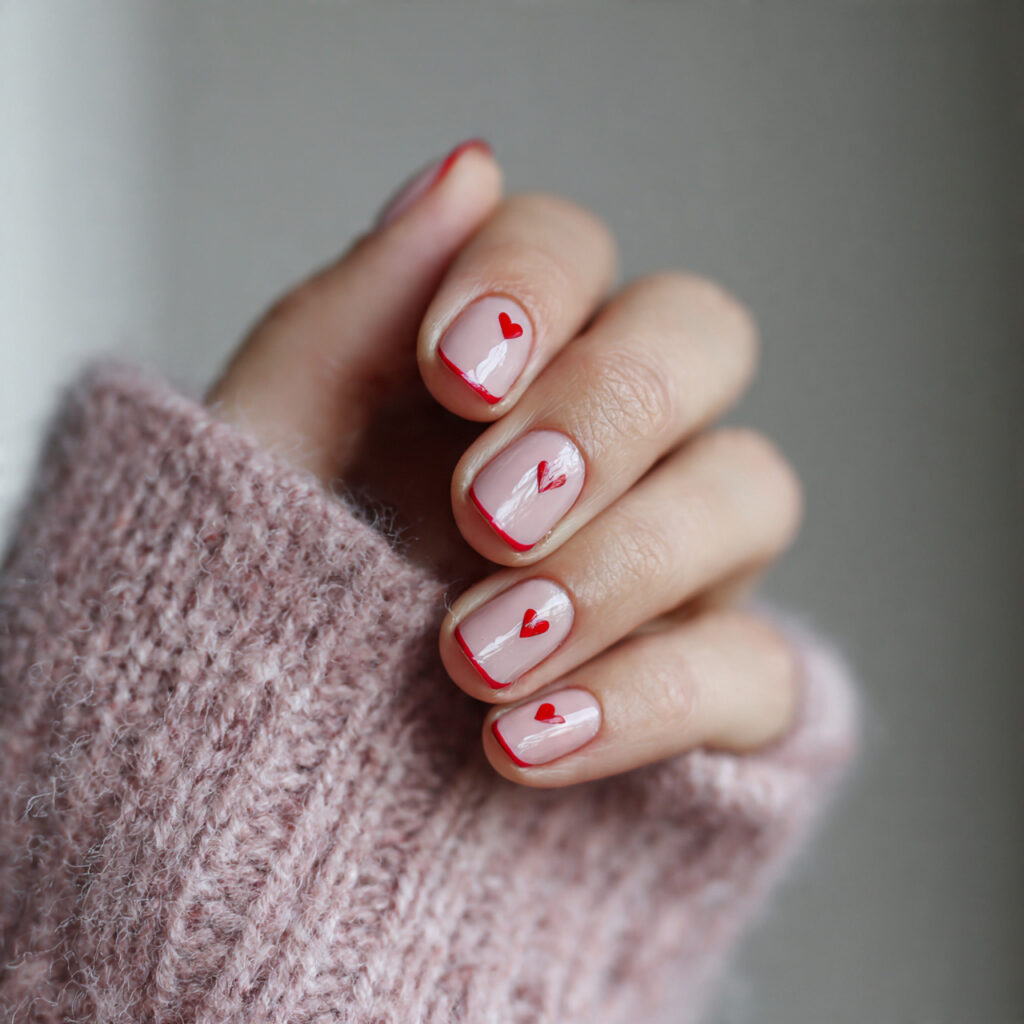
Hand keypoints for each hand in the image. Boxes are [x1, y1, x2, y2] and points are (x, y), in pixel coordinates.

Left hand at [208, 140, 801, 787]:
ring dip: (619, 566)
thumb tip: (468, 166)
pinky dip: (650, 702)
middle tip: (486, 514)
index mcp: (501, 363)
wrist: (255, 785)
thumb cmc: (248, 595)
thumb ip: (350, 316)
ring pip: (750, 491)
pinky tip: (524, 744)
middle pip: (700, 339)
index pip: (572, 251)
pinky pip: (755, 670)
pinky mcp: (708, 690)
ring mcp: (674, 561)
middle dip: (606, 412)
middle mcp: (609, 440)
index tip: (451, 373)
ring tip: (470, 657)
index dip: (532, 286)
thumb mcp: (261, 458)